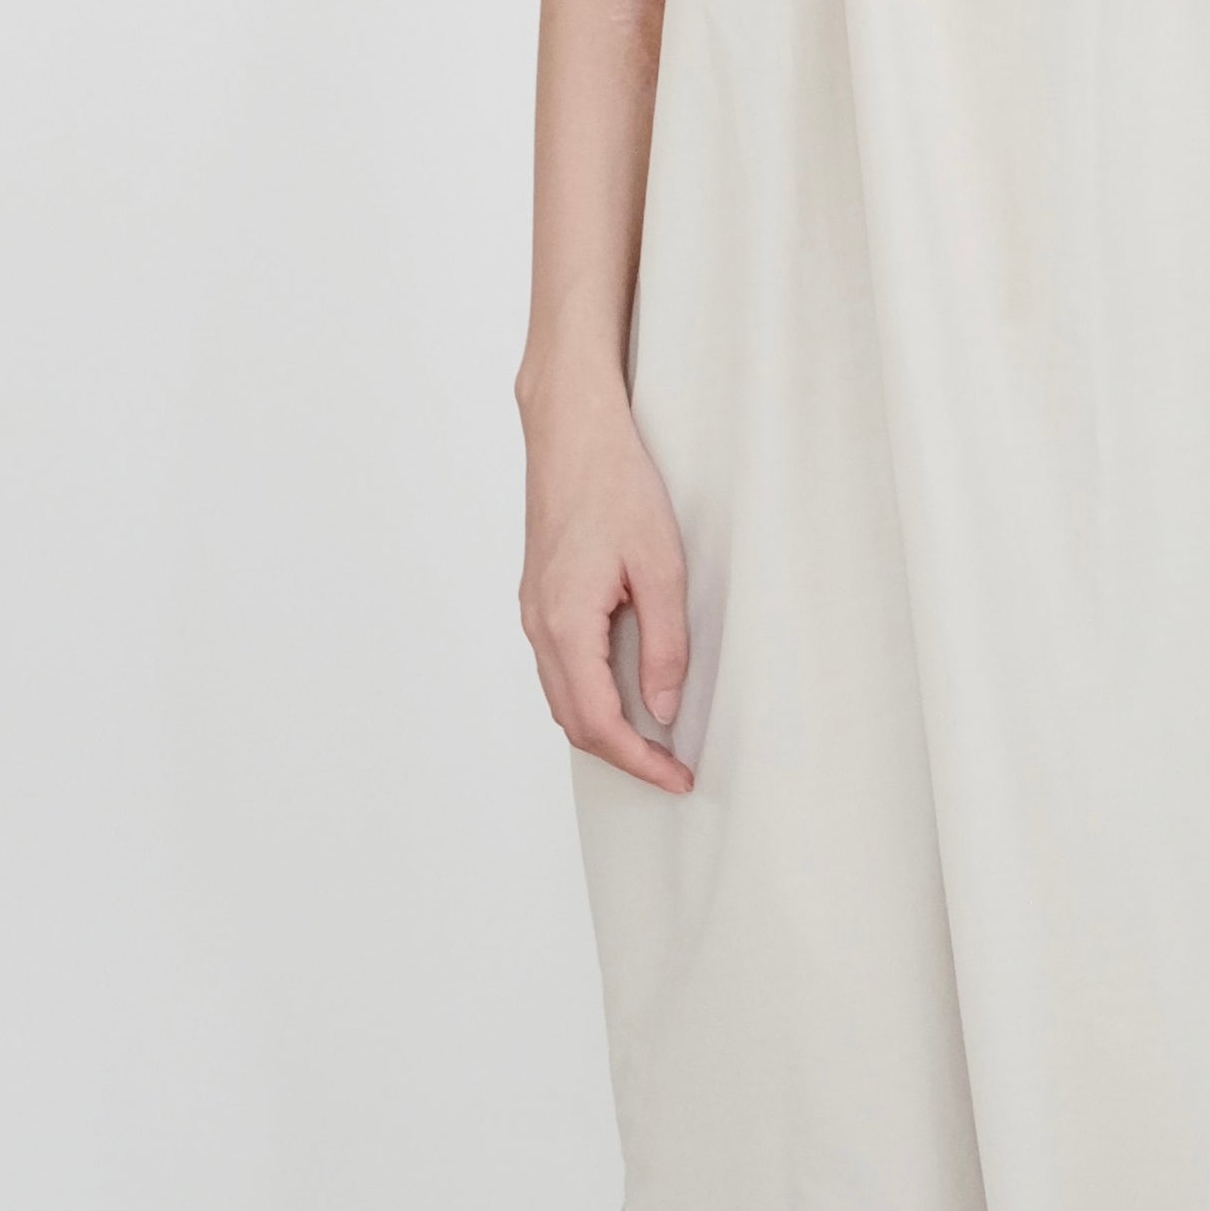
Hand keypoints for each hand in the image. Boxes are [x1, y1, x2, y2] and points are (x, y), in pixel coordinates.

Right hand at [519, 383, 695, 792]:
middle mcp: (539, 626)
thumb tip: (662, 708)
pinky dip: (589, 696)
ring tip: (654, 740)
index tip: (677, 777)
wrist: (572, 433)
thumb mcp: (661, 567)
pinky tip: (625, 693)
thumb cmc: (616, 485)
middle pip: (573, 722)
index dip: (640, 761)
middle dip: (623, 755)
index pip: (599, 723)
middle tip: (672, 768)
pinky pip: (559, 669)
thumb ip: (664, 644)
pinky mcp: (539, 599)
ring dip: (604, 729)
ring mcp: (533, 613)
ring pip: (562, 698)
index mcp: (567, 624)